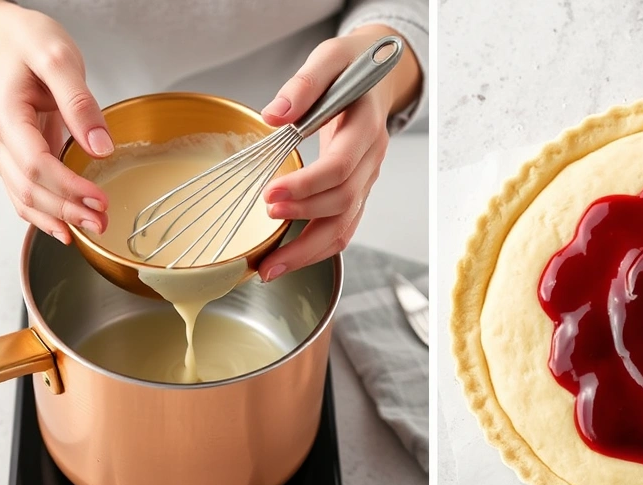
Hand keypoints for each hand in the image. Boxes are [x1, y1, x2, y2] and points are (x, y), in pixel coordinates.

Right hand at [0, 0, 111, 242]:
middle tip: (103, 221)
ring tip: (93, 227)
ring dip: (58, 218)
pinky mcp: (13, 159)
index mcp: (6, 116)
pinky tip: (66, 229)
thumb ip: (80, 103)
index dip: (68, 187)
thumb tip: (101, 146)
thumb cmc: (31, 46)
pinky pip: (24, 195)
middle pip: (29, 188)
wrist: (9, 43)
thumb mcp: (60, 61)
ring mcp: (2, 152)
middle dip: (67, 210)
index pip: (35, 164)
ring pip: (24, 198)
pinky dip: (45, 215)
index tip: (100, 199)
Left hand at [256, 25, 420, 280]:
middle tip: (265, 223)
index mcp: (366, 127)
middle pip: (344, 203)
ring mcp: (367, 180)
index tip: (271, 194)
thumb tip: (274, 115)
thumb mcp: (328, 58)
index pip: (341, 167)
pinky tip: (287, 261)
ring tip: (270, 269)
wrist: (376, 74)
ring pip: (345, 227)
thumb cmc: (351, 66)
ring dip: (308, 251)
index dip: (307, 186)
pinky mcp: (356, 192)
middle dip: (303, 220)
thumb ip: (304, 84)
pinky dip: (315, 250)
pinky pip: (341, 229)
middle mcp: (371, 159)